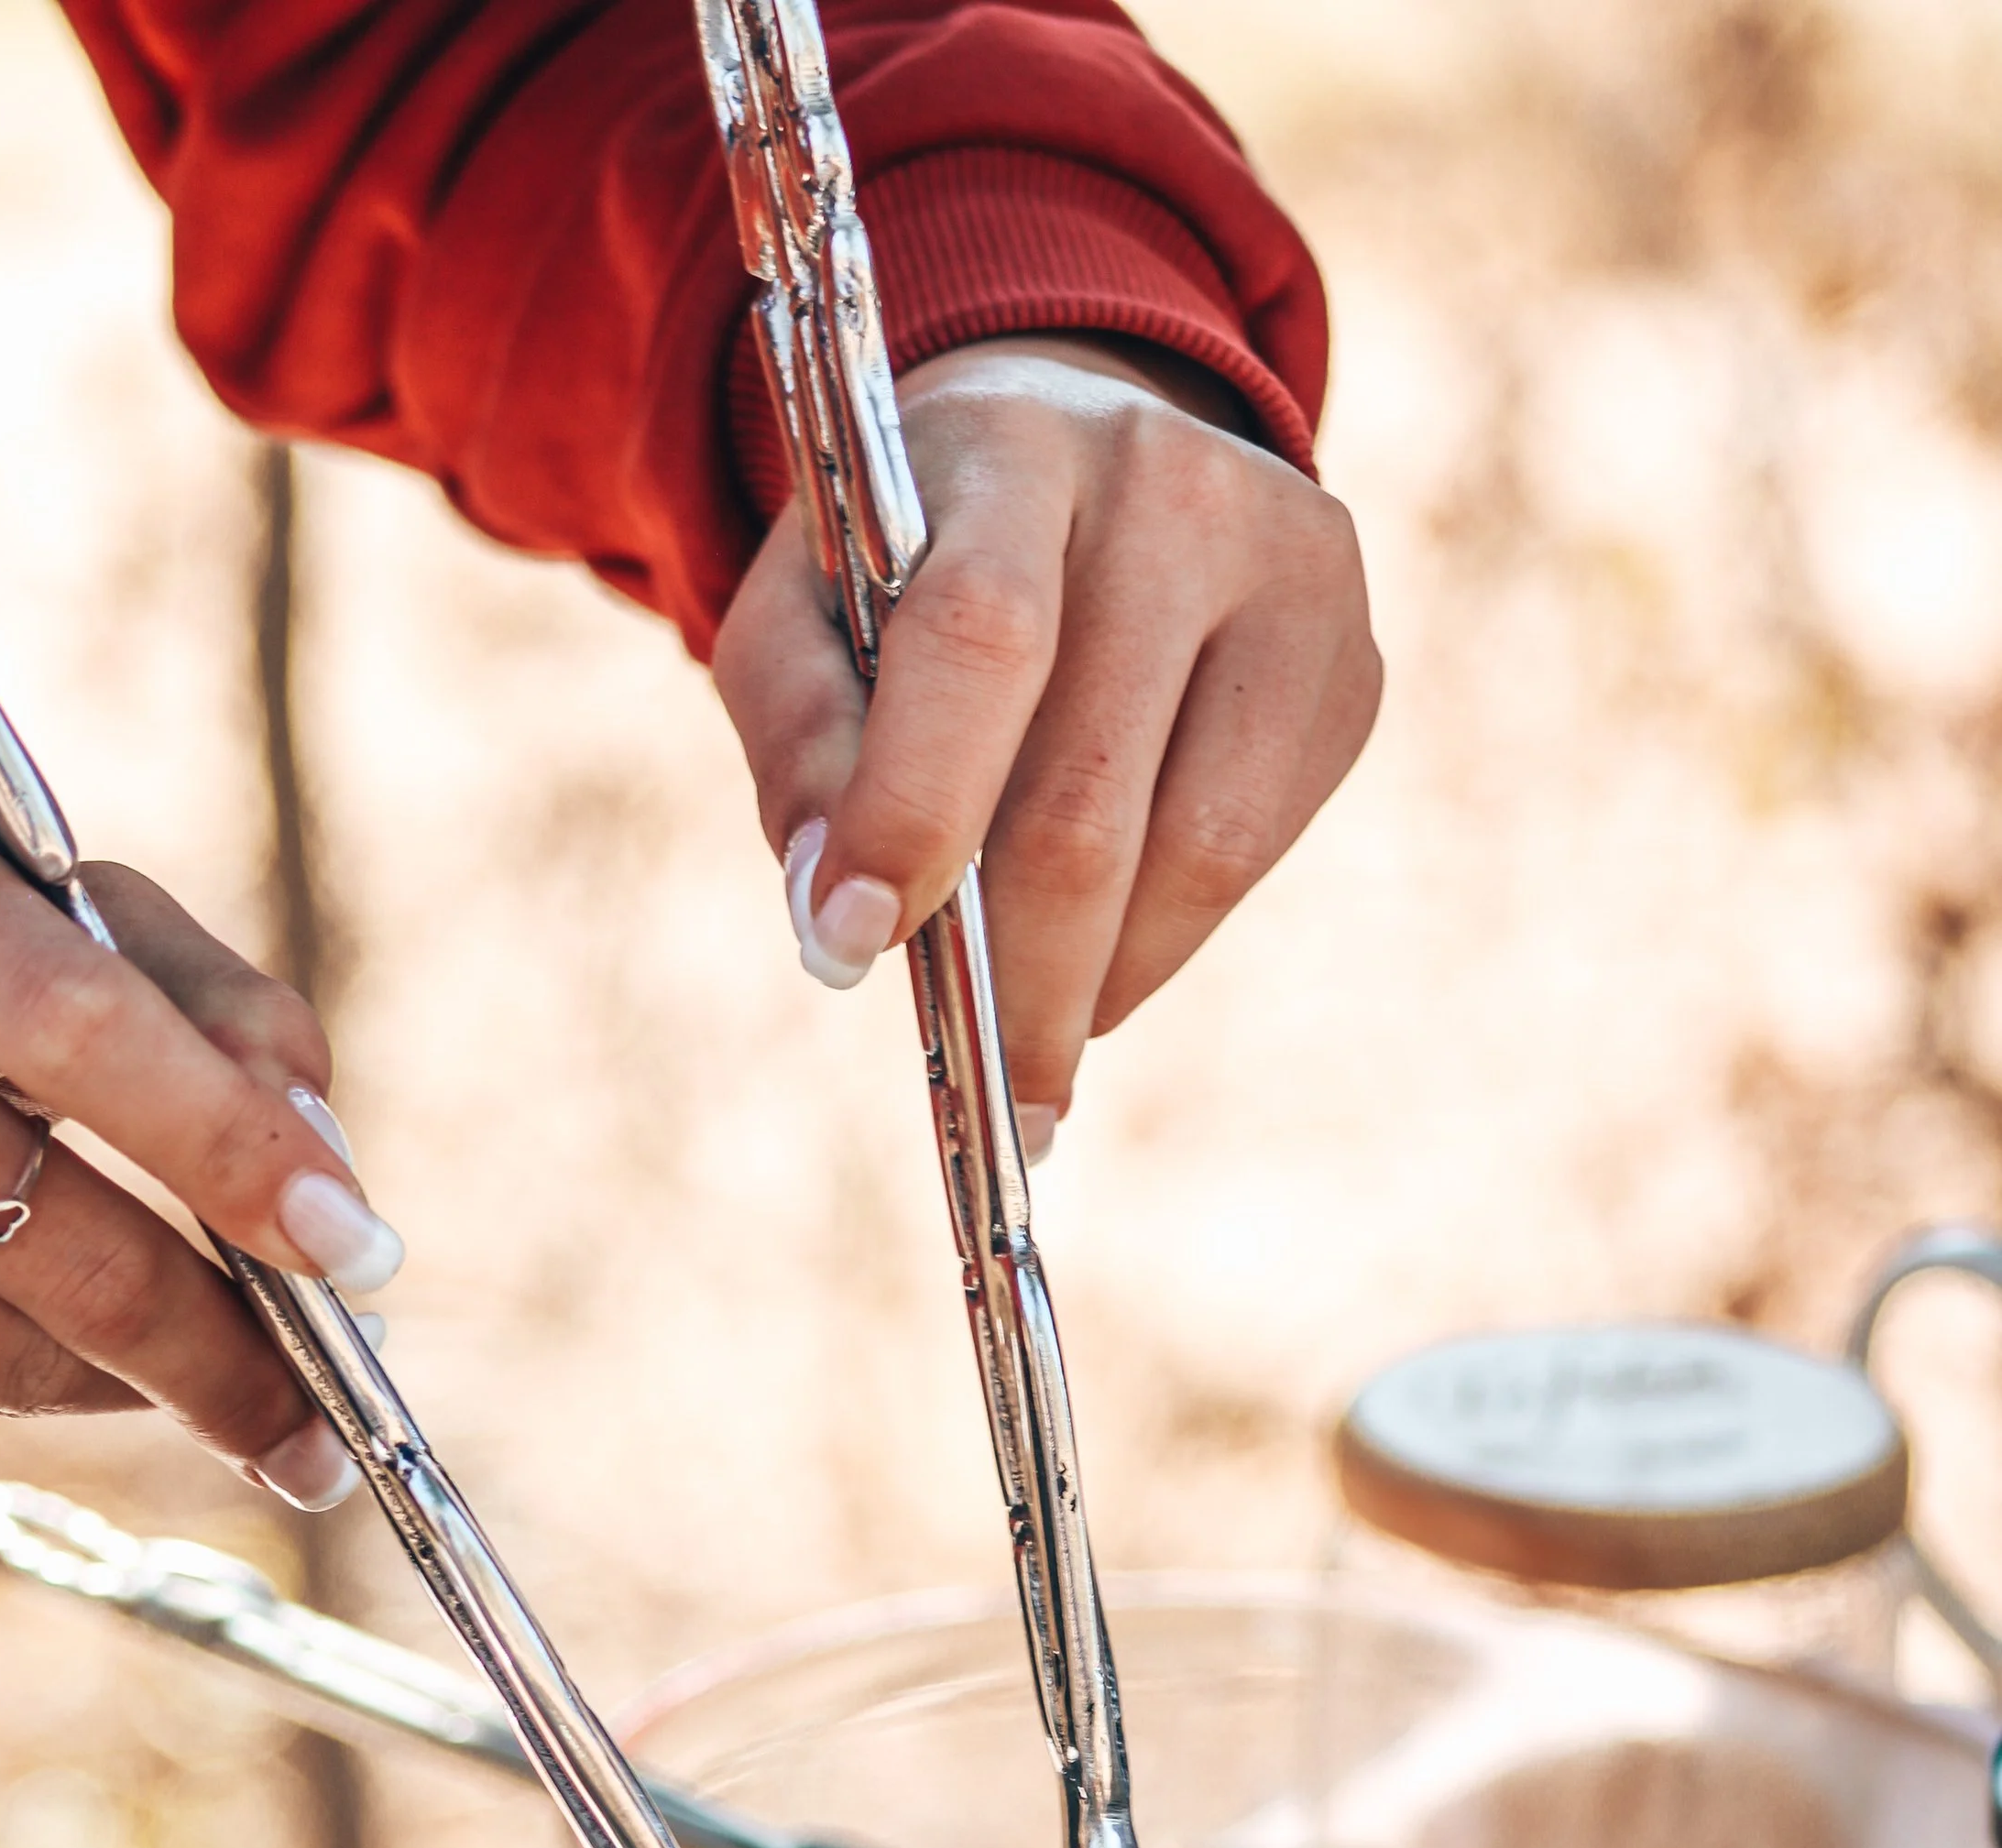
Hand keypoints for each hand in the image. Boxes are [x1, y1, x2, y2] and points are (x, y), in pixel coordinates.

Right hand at [0, 813, 403, 1503]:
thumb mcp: (4, 911)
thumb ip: (190, 998)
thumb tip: (325, 1163)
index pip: (95, 1037)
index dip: (243, 1156)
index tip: (357, 1252)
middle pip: (78, 1253)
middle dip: (233, 1360)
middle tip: (325, 1424)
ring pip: (14, 1363)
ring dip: (137, 1389)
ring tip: (206, 1384)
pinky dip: (8, 1389)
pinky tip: (23, 1342)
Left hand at [712, 337, 1379, 1144]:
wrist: (1086, 446)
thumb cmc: (910, 561)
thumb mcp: (804, 612)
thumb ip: (796, 740)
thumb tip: (833, 917)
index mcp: (1012, 447)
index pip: (980, 639)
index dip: (913, 811)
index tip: (849, 950)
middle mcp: (1172, 486)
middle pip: (1087, 794)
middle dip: (1015, 981)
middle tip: (980, 1101)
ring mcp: (1292, 571)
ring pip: (1193, 852)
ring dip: (1099, 986)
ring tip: (1033, 1053)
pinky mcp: (1351, 661)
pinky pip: (1253, 856)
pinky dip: (1162, 942)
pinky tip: (1105, 960)